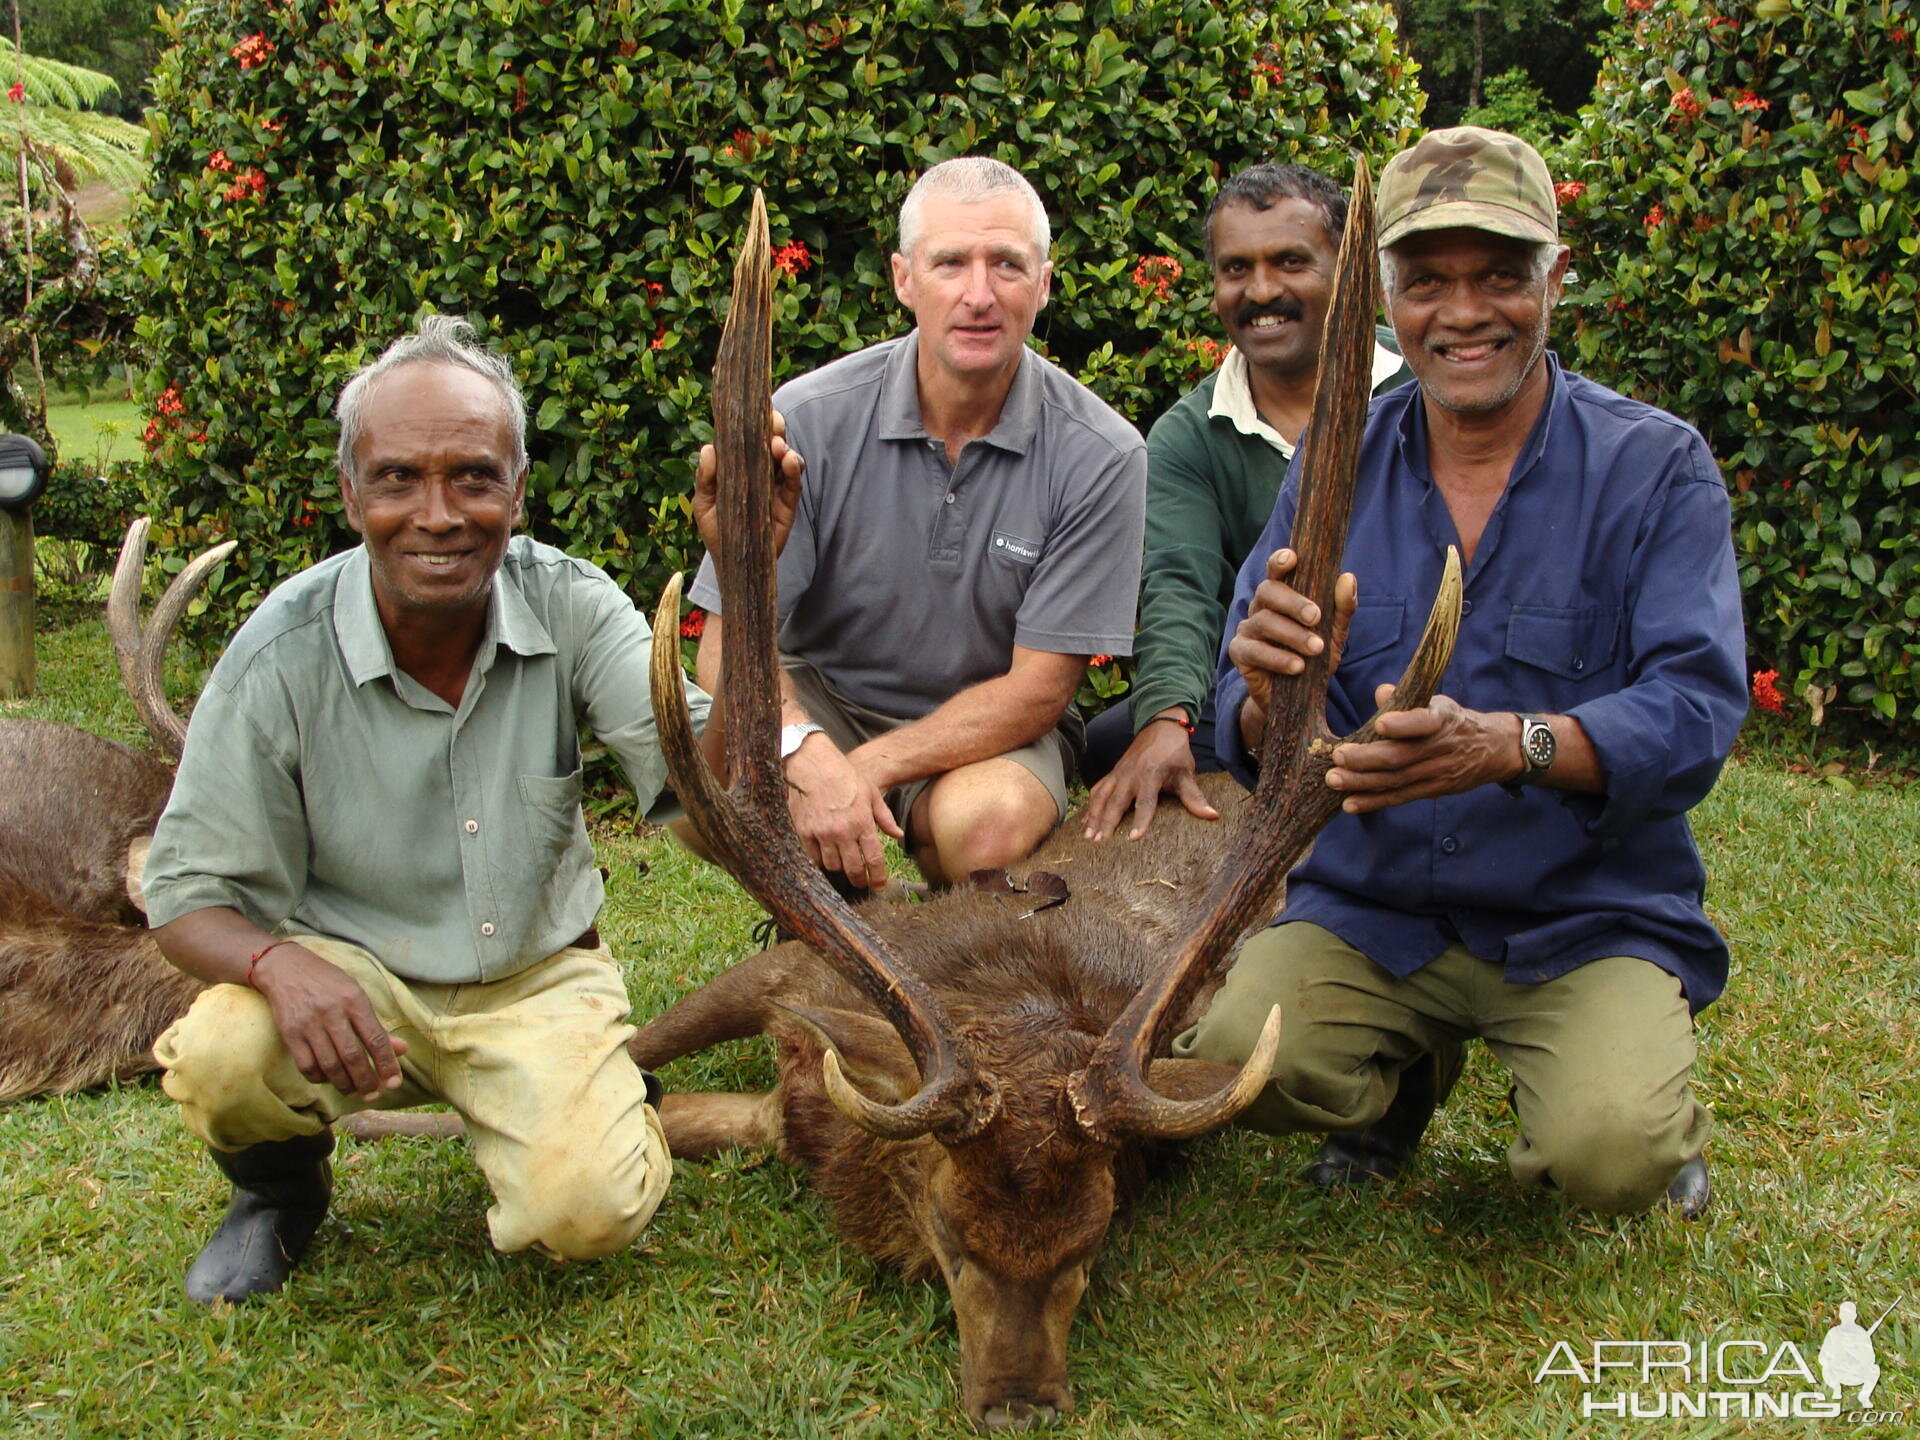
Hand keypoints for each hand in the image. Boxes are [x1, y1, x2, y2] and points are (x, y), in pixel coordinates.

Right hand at [251, 945, 408, 1102]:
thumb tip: (402, 1050)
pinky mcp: (289, 1034)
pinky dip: (320, 1078)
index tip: (394, 1083)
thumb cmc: (328, 982)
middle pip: (353, 1057)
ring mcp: (308, 1024)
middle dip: (366, 1081)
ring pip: (330, 1065)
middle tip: (374, 1094)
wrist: (285, 968)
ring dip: (345, 1085)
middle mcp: (332, 1012)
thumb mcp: (356, 994)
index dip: (387, 1063)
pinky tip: (329, 1079)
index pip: (375, 1038)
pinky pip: (307, 1066)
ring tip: (355, 1092)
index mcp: (354, 1000)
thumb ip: (376, 1025)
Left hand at [694, 407, 804, 558]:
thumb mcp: (704, 505)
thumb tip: (708, 449)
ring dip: (784, 447)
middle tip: (772, 420)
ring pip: (786, 459)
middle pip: (771, 444)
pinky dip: (793, 470)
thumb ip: (706, 479)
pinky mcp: (787, 505)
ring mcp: (775, 488)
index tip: (755, 408)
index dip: (754, 423)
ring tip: (777, 446)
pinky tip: (788, 461)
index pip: (749, 441)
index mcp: (740, 469)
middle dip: (774, 428)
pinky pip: (794, 484)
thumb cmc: (717, 532)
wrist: (733, 565)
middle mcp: (760, 474)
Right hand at [783, 734, 903, 889]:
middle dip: (859, 880)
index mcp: (862, 822)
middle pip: (853, 868)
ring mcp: (822, 833)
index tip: (879, 886)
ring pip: (832, 865)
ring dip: (840, 869)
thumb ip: (884, 817)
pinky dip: (820, 861)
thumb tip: (898, 835)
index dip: (878, 877)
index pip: (874, 858)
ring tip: (843, 866)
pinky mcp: (804, 832)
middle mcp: (843, 831)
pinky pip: (813, 857)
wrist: (812, 764)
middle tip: (861, 883)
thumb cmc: (844, 775)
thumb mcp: (871, 792)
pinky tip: (825, 857)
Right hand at [1083, 713, 1218, 840]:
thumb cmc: (1175, 753)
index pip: (1145, 803)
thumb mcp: (1186, 773)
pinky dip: (1090, 805)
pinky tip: (1083, 821)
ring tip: (1087, 837)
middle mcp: (1131, 775)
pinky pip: (1098, 790)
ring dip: (1093, 816)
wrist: (1160, 726)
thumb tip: (1213, 815)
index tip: (1134, 838)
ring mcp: (1118, 773)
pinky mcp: (1113, 773)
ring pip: (1102, 797)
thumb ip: (1194, 797)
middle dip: (1107, 823)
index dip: (1141, 821)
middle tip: (1098, 842)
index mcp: (1150, 775)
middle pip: (1116, 802)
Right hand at [1226, 547, 1356, 718]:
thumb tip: (1347, 577)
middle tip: (1316, 617)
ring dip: (1292, 635)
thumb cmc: (1314, 658)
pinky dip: (1277, 658)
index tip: (1293, 558)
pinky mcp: (1240, 653)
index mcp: (1281, 597)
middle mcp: (1261, 607)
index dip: (1280, 562)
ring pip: (1264, 621)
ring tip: (1316, 649)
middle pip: (1268, 591)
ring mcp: (1247, 629)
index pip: (1276, 571)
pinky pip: (1254, 650)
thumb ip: (1342, 608)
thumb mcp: (1334, 634)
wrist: (1297, 699)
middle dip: (1293, 602)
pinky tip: (1297, 667)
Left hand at [1324, 686, 1521, 812]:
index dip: (1403, 724)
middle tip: (1338, 757)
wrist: (1494, 749)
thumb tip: (1381, 692)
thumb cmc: (1454, 720)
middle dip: (1366, 759)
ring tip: (1334, 780)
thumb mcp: (1438, 702)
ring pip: (1396, 780)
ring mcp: (1436, 773)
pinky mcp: (1432, 790)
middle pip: (1401, 756)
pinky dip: (1374, 801)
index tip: (1380, 724)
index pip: (1423, 722)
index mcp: (1442, 720)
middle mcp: (1439, 748)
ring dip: (1362, 783)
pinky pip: (1400, 797)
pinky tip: (1349, 803)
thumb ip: (1407, 699)